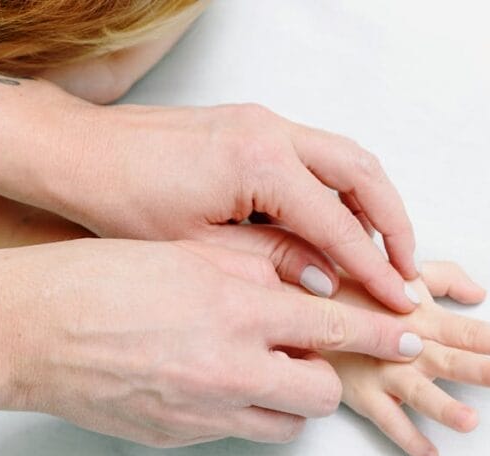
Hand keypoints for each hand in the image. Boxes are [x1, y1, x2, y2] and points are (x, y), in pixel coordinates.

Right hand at [0, 239, 425, 446]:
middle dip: (326, 376)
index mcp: (237, 309)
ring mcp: (204, 410)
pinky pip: (235, 432)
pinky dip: (240, 411)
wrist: (33, 328)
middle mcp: (230, 367)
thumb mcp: (189, 252)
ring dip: (286, 400)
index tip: (409, 334)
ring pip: (284, 424)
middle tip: (305, 354)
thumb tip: (309, 283)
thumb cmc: (103, 279)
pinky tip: (208, 380)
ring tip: (257, 369)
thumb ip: (259, 268)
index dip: (381, 332)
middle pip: (321, 394)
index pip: (337, 327)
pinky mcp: (179, 436)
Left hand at [31, 103, 418, 311]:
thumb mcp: (199, 248)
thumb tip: (325, 280)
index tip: (397, 299)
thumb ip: (271, 264)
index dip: (372, 268)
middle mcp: (270, 131)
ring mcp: (262, 121)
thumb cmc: (123, 200)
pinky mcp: (250, 124)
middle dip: (393, 223)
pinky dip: (339, 186)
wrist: (82, 154)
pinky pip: (316, 152)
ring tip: (383, 250)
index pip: (337, 223)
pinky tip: (337, 221)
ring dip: (371, 201)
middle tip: (408, 271)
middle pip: (362, 173)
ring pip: (344, 156)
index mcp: (259, 163)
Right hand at [323, 261, 489, 455]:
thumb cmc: (350, 287)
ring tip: (471, 422)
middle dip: (482, 368)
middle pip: (450, 359)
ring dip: (445, 407)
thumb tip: (479, 293)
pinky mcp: (360, 393)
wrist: (296, 303)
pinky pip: (386, 421)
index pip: (467, 329)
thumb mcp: (398, 272)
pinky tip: (431, 455)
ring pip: (418, 393)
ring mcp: (382, 371)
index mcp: (419, 316)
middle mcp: (404, 345)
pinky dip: (408, 439)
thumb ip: (443, 278)